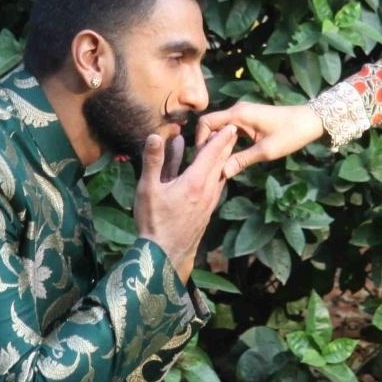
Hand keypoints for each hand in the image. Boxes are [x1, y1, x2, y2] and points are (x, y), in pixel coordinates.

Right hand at [133, 124, 239, 280]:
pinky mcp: (206, 213)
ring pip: (220, 176)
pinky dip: (218, 176)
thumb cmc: (154, 221)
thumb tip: (154, 136)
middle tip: (233, 132)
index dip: (221, 138)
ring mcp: (209, 204)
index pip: (212, 154)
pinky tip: (216, 178)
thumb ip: (153, 161)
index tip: (231, 126)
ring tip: (226, 150)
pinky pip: (217, 188)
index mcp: (195, 182)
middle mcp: (207, 191)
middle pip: (220, 163)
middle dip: (226, 146)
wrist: (165, 255)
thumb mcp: (148, 188)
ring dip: (223, 161)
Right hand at [194, 101, 325, 177]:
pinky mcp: (248, 118)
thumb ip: (241, 160)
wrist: (310, 121)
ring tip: (217, 164)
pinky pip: (230, 129)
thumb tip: (221, 173)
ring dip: (217, 144)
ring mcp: (242, 113)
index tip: (203, 159)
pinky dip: (227, 141)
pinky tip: (230, 156)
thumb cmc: (290, 134)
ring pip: (220, 128)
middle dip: (207, 144)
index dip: (200, 140)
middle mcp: (237, 110)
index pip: (206, 123)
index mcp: (238, 114)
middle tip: (209, 165)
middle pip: (211, 125)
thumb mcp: (266, 151)